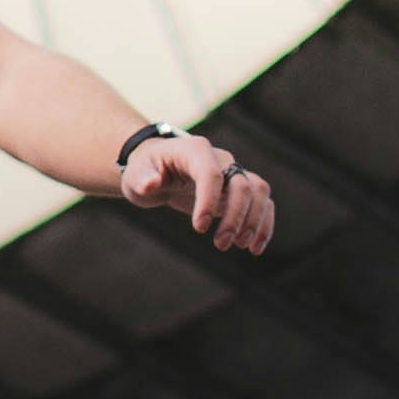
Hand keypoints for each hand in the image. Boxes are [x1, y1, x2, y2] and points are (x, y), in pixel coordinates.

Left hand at [123, 132, 274, 255]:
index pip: (211, 174)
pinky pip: (262, 202)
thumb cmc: (145, 170)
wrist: (157, 170)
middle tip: (219, 244)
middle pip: (241, 184)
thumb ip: (142, 178)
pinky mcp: (238, 189)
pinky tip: (255, 247)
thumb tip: (151, 184)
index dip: (209, 201)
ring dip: (254, 220)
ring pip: (258, 191)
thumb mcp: (135, 173)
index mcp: (195, 150)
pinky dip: (263, 223)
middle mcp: (220, 158)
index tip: (199, 229)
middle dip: (235, 216)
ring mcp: (233, 173)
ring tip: (241, 246)